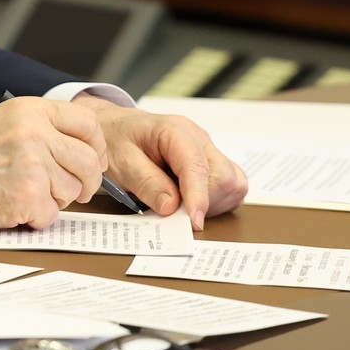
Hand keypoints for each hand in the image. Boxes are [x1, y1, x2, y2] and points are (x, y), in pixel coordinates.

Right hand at [0, 97, 108, 229]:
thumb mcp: (2, 122)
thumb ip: (40, 129)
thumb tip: (81, 149)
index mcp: (30, 110)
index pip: (88, 124)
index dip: (96, 147)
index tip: (93, 161)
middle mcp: (34, 132)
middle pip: (88, 162)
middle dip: (85, 182)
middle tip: (74, 191)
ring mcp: (32, 164)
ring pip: (71, 191)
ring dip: (53, 200)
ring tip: (23, 194)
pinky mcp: (26, 195)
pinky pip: (51, 214)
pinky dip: (35, 218)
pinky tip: (12, 207)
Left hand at [71, 97, 248, 229]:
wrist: (116, 127)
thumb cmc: (117, 139)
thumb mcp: (120, 161)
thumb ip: (146, 183)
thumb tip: (171, 206)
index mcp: (175, 131)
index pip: (197, 167)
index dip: (198, 198)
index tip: (194, 222)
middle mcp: (198, 139)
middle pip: (224, 177)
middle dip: (204, 202)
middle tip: (175, 212)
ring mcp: (208, 150)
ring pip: (232, 183)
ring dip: (212, 203)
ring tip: (181, 204)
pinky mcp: (212, 163)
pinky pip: (230, 187)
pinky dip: (216, 201)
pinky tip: (190, 200)